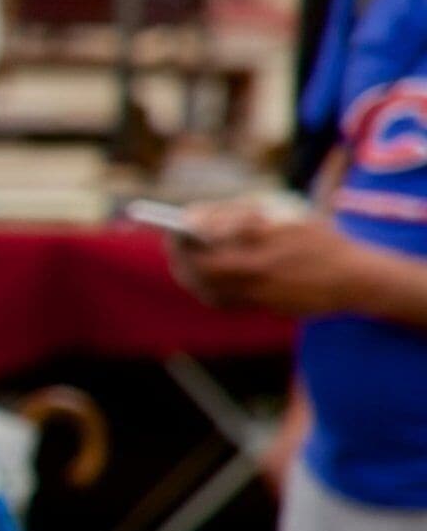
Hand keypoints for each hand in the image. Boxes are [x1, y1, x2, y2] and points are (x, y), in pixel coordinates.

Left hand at [178, 212, 365, 317]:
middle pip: (200, 276)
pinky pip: (228, 303)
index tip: (174, 229)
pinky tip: (210, 277)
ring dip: (193, 277)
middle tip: (176, 247)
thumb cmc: (319, 240)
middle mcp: (258, 281)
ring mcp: (262, 300)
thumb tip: (195, 221)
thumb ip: (239, 220)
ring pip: (210, 294)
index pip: (203, 253)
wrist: (356, 278)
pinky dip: (213, 290)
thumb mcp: (283, 219)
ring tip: (186, 261)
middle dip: (182, 261)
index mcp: (260, 255)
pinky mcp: (268, 311)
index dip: (182, 243)